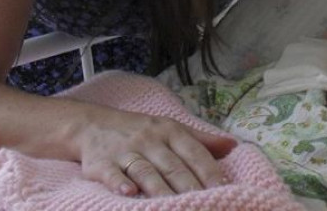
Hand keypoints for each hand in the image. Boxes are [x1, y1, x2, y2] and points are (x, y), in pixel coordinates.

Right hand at [77, 109, 236, 196]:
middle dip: (190, 186)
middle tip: (206, 203)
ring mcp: (126, 151)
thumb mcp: (171, 128)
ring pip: (146, 172)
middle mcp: (150, 140)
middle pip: (173, 166)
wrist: (93, 124)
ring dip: (161, 189)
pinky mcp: (102, 163)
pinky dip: (119, 183)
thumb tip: (233, 145)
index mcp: (170, 131)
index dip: (209, 170)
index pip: (194, 152)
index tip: (223, 188)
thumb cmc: (141, 130)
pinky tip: (129, 193)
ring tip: (176, 206)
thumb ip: (201, 140)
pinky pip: (112, 174)